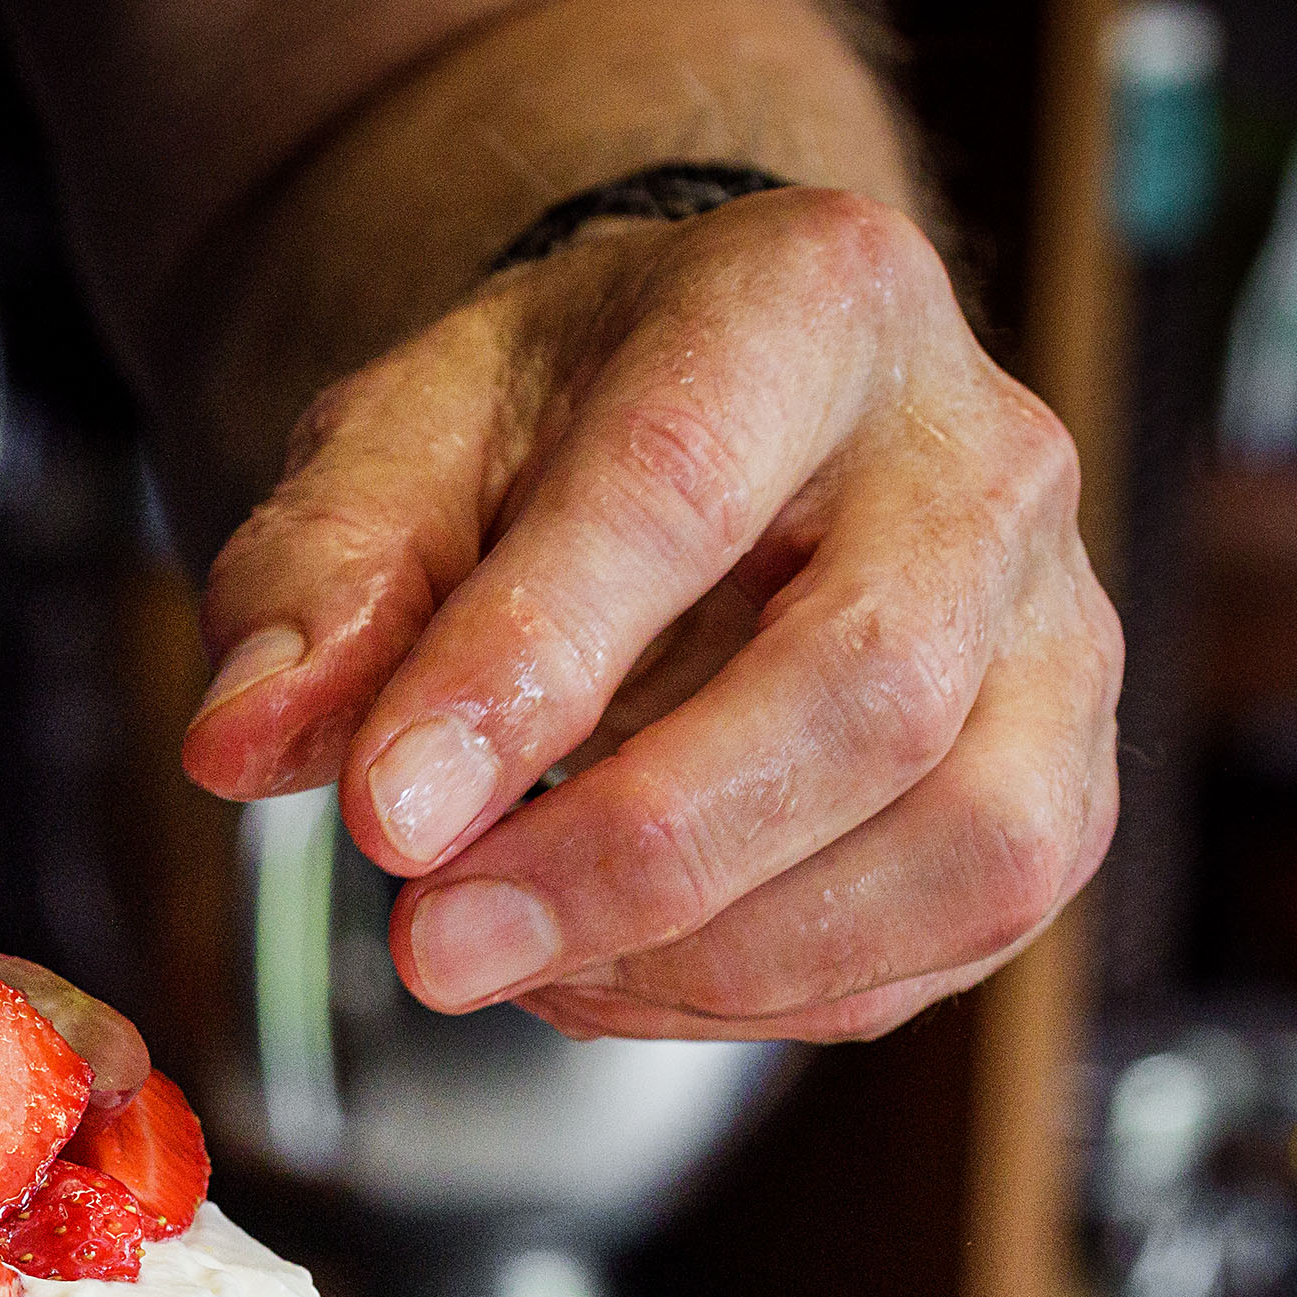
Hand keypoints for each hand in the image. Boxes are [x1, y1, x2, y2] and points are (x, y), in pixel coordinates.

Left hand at [176, 187, 1119, 1042]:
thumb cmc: (543, 436)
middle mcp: (982, 455)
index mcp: (807, 302)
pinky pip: (956, 931)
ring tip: (516, 960)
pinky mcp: (1060, 773)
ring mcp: (1056, 623)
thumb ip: (312, 592)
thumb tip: (236, 747)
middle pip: (866, 690)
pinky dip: (764, 994)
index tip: (383, 820)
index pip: (677, 490)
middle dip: (631, 854)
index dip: (527, 672)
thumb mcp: (388, 458)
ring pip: (961, 840)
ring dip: (714, 951)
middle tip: (432, 945)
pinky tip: (608, 969)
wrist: (693, 421)